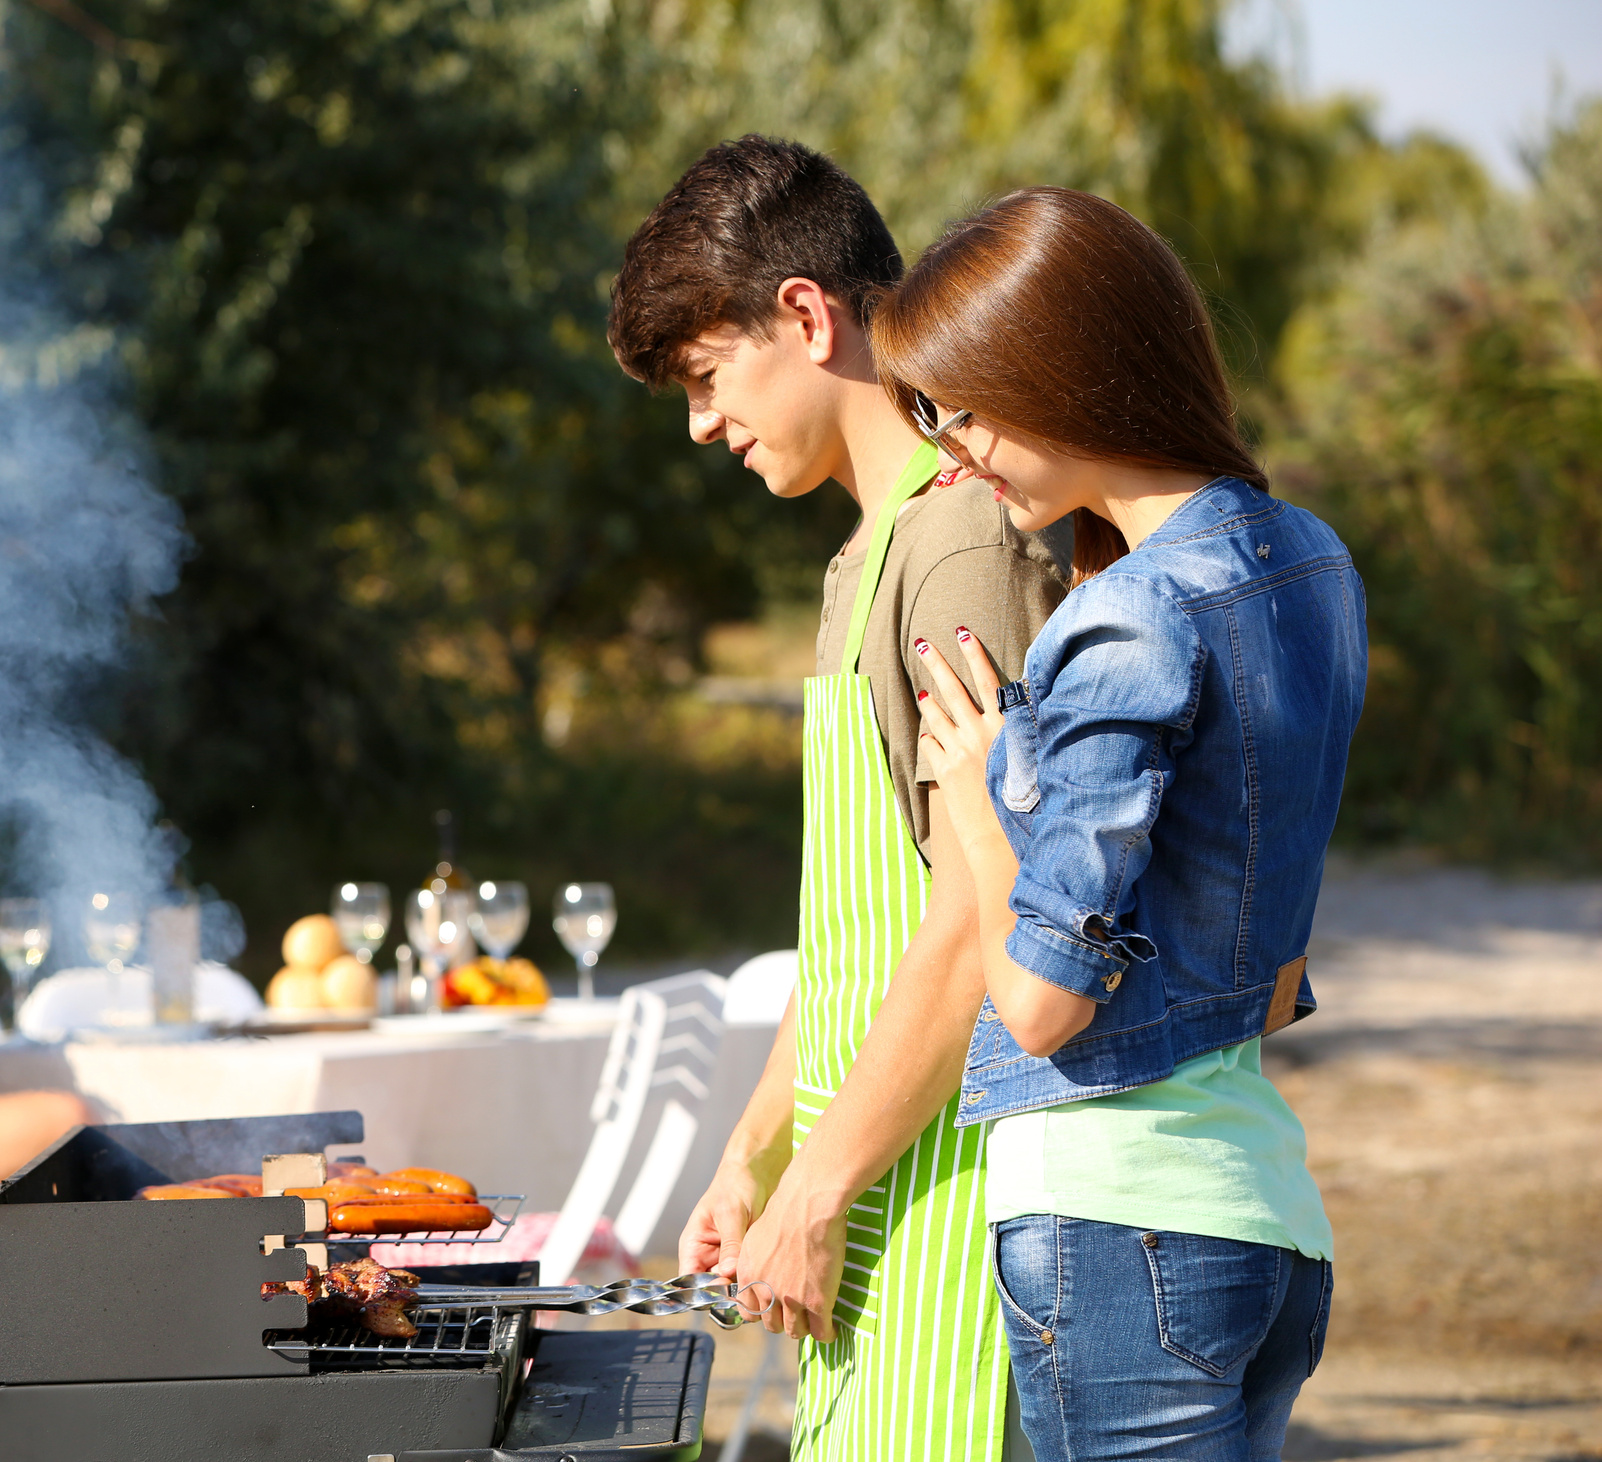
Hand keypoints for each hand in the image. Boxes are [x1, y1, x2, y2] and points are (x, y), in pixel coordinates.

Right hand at [678, 1154, 778, 1279]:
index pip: (690, 1280)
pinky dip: (756, 1278)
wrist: (758, 1170)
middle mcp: (708, 1257)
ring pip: (733, 1286)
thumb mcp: (731, 1213)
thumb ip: (730, 1244)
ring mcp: (728, 1259)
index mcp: (694, 1246)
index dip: (704, 1290)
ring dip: (745, 1287)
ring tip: (760, 1282)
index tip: (726, 1291)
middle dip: (729, 1293)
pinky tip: (769, 1275)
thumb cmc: (736, 1185)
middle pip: (713, 1288)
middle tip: (748, 1290)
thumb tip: (727, 1273)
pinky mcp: (746, 1258)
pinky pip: (748, 1276)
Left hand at [734, 1174, 847, 1341]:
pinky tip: (829, 1330)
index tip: (773, 1309)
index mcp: (748, 1276)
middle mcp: (765, 1292)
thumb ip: (755, 1260)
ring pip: (796, 1331)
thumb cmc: (786, 1209)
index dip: (763, 1312)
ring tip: (813, 1323)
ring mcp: (791, 1300)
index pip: (749, 1313)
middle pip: (772, 1325)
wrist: (807, 1203)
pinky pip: (820, 1331)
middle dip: (783, 1322)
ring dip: (804, 1328)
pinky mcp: (816, 1301)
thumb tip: (762, 1268)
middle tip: (795, 1315)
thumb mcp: (757, 1237)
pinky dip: (825, 1333)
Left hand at [914, 628, 1005, 852]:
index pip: (988, 681)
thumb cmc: (1026, 800)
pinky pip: (930, 743)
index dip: (975, 655)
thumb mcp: (1030, 758)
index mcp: (1005, 727)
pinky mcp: (945, 770)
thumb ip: (1019, 733)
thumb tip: (1015, 712)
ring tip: (922, 690)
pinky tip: (930, 735)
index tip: (963, 632)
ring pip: (936, 714)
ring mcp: (960, 750)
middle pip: (954, 689)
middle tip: (923, 643)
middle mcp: (980, 734)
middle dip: (937, 663)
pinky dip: (929, 736)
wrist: (1003, 837)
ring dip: (928, 699)